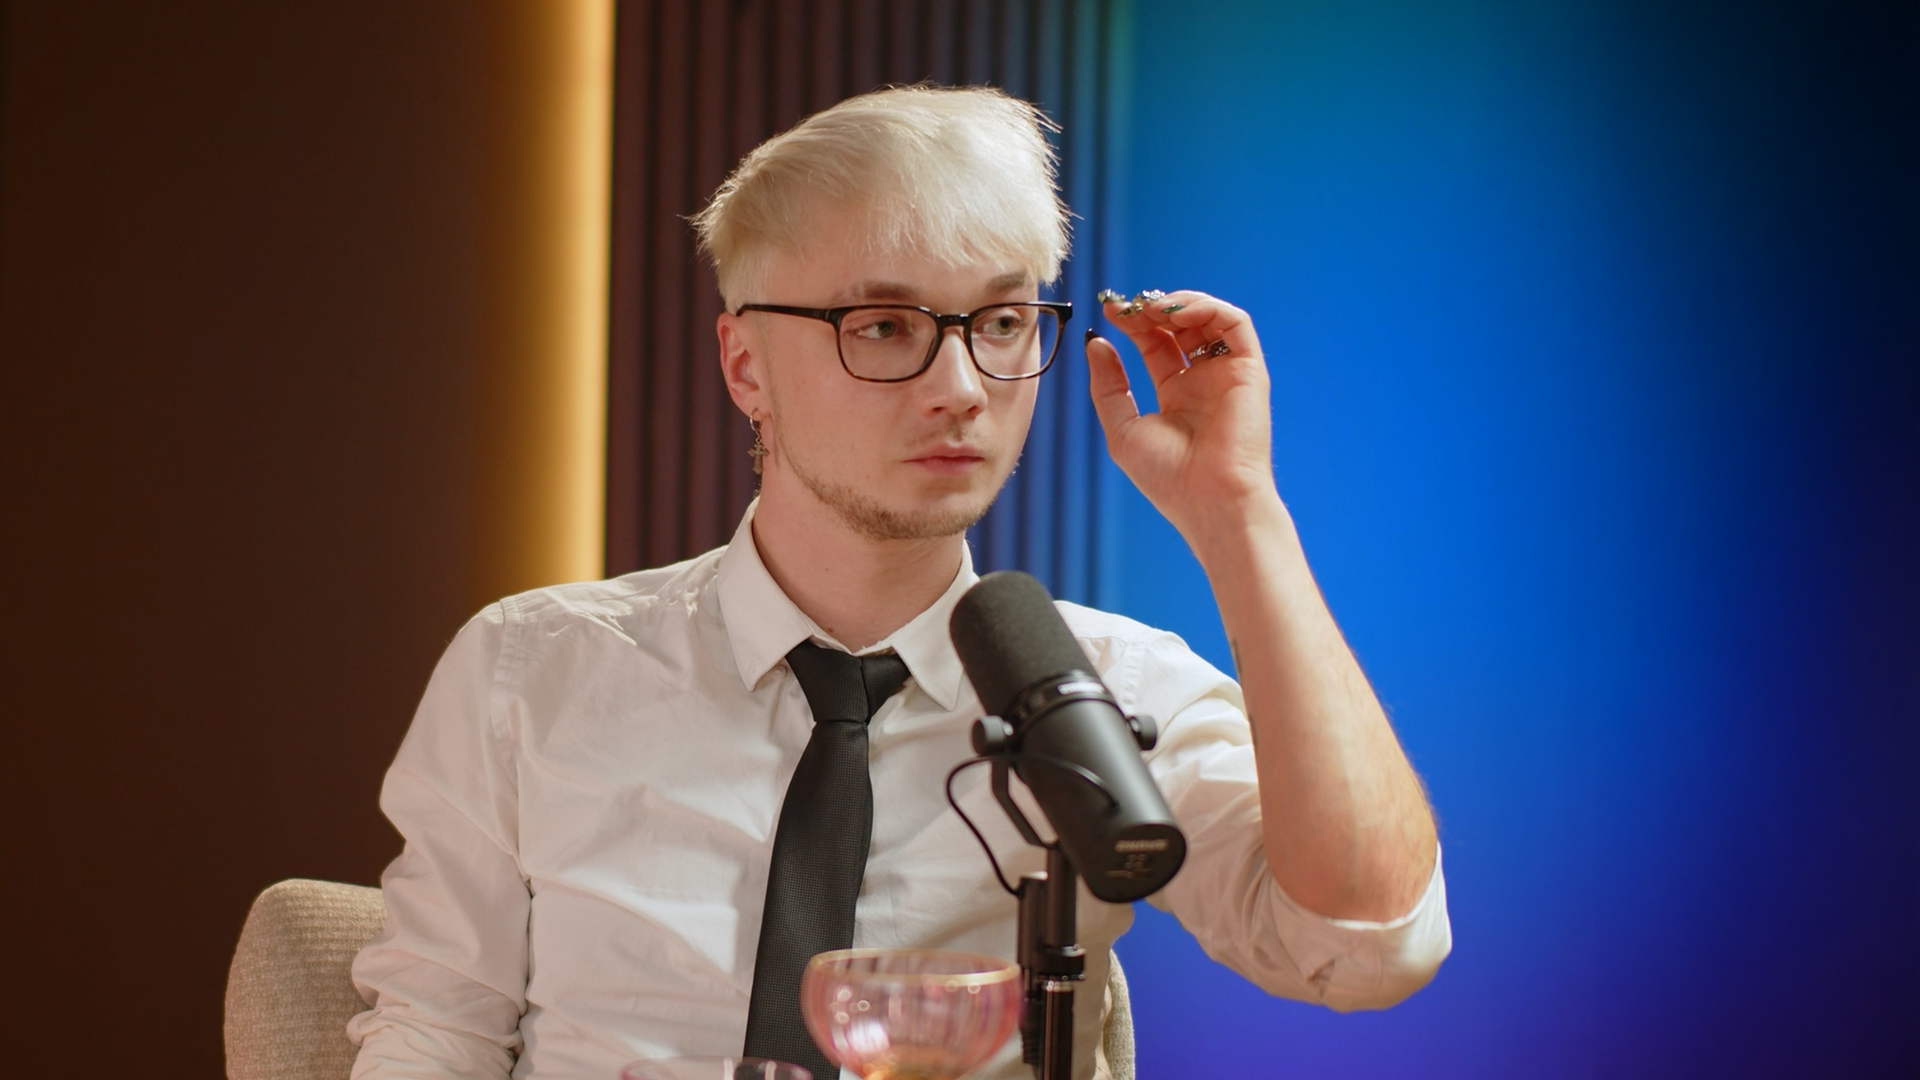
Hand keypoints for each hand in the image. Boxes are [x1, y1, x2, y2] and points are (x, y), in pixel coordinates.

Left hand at [1085, 290, 1278, 538]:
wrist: (1211, 500)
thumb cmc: (1168, 478)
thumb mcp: (1122, 429)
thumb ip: (1108, 385)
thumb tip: (1096, 343)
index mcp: (1176, 395)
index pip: (1154, 344)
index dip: (1131, 324)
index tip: (1107, 310)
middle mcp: (1203, 381)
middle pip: (1177, 328)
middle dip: (1149, 309)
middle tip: (1125, 305)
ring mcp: (1226, 374)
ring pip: (1207, 319)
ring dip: (1177, 304)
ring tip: (1150, 307)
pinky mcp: (1249, 370)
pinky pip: (1235, 324)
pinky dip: (1208, 308)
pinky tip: (1177, 313)